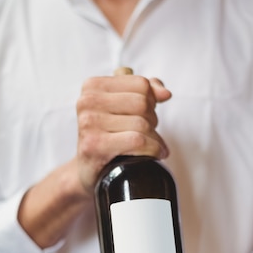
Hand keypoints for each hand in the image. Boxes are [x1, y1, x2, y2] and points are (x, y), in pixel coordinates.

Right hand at [76, 72, 171, 193]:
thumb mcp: (123, 107)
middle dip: (152, 120)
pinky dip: (152, 149)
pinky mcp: (94, 145)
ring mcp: (89, 123)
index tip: (148, 114)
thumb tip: (165, 93)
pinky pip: (137, 141)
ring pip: (141, 124)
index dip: (152, 100)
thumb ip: (146, 91)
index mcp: (93, 86)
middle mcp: (87, 102)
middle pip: (142, 103)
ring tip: (153, 145)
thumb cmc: (109, 135)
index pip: (141, 84)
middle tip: (150, 133)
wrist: (89, 168)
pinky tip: (155, 154)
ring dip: (155, 138)